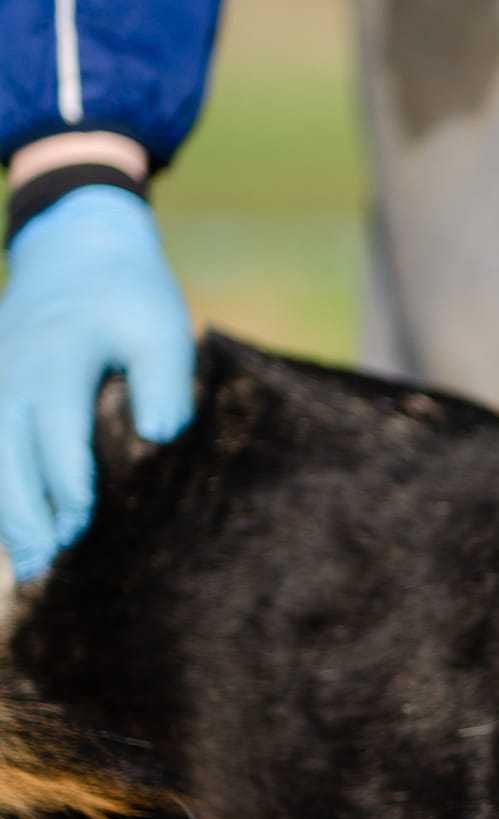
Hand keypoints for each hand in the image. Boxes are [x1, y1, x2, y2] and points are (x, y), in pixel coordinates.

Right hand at [0, 186, 191, 581]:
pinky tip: (9, 526)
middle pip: (6, 456)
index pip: (56, 436)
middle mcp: (12, 377)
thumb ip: (163, 382)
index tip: (81, 530)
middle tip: (44, 568)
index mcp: (56, 363)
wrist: (76, 249)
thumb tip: (161, 437)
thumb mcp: (161, 327)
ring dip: (3, 510)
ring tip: (28, 563)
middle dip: (23, 516)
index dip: (67, 487)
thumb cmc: (129, 295)